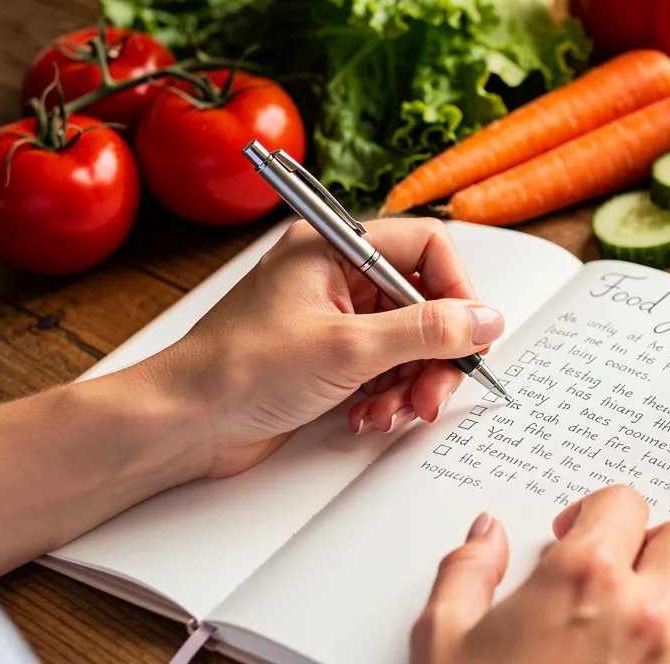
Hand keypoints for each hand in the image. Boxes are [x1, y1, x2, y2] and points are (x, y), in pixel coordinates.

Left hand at [149, 217, 503, 477]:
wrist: (182, 423)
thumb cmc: (239, 370)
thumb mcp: (348, 349)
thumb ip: (428, 332)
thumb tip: (487, 320)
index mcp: (335, 246)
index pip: (427, 246)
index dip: (458, 290)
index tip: (470, 334)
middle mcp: (338, 274)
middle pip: (426, 300)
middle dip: (436, 353)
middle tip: (434, 392)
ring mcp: (336, 317)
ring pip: (411, 341)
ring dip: (412, 382)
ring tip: (392, 412)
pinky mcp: (332, 356)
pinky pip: (388, 367)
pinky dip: (389, 395)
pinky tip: (367, 416)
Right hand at [410, 485, 669, 663]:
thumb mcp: (443, 642)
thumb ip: (466, 574)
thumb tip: (486, 536)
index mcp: (583, 578)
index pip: (624, 502)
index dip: (596, 511)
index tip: (577, 533)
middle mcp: (644, 611)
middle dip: (653, 546)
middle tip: (619, 570)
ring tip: (656, 614)